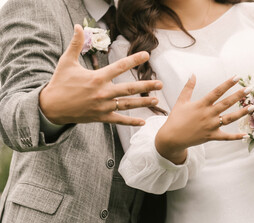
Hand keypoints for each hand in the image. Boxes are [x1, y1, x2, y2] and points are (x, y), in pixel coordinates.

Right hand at [39, 24, 162, 125]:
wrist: (51, 107)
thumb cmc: (60, 83)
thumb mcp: (66, 62)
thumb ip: (76, 44)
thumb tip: (78, 26)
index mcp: (97, 78)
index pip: (119, 66)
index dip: (134, 59)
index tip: (146, 55)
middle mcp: (102, 93)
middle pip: (129, 89)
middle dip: (146, 86)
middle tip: (160, 84)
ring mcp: (103, 106)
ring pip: (127, 104)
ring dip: (143, 103)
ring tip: (156, 100)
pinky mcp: (101, 117)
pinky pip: (119, 120)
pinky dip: (131, 121)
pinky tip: (143, 121)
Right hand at [155, 74, 251, 163]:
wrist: (171, 138)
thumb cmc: (176, 118)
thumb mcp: (181, 101)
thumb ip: (188, 87)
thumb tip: (192, 74)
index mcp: (201, 105)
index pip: (217, 92)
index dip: (227, 84)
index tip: (237, 77)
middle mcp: (208, 115)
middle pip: (226, 103)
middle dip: (238, 95)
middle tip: (249, 89)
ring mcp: (211, 126)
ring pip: (229, 119)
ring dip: (242, 113)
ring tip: (252, 107)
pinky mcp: (211, 136)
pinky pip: (226, 137)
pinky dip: (236, 137)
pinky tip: (246, 134)